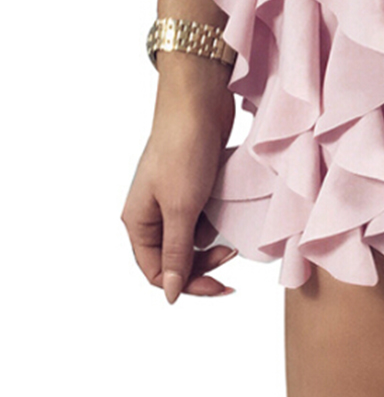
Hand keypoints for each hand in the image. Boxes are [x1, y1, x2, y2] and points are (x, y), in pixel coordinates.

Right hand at [120, 58, 237, 302]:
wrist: (200, 103)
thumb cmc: (184, 151)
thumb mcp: (181, 208)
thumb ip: (177, 252)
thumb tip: (170, 294)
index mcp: (137, 222)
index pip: (158, 271)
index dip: (188, 282)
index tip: (221, 284)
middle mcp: (151, 212)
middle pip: (176, 257)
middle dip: (203, 263)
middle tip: (232, 256)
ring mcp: (173, 197)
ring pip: (192, 237)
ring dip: (212, 241)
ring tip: (234, 236)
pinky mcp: (194, 183)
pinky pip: (204, 215)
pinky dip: (218, 219)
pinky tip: (231, 215)